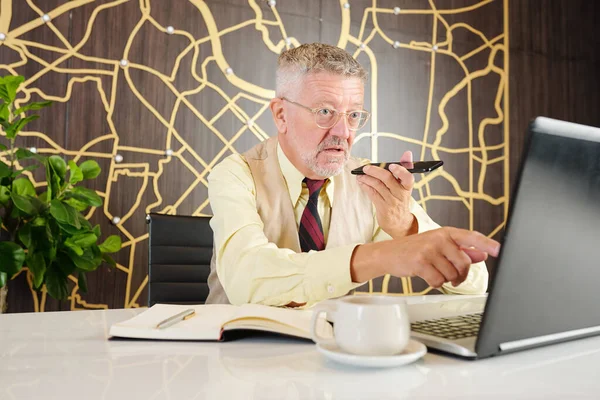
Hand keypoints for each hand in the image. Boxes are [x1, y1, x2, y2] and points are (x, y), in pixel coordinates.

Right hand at [351, 227, 499, 287]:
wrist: (388, 254)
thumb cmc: (414, 250)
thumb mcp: (438, 246)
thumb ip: (460, 250)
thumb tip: (482, 253)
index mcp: (446, 233)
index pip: (471, 237)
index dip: (487, 244)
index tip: (500, 250)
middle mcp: (438, 238)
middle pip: (464, 263)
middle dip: (460, 275)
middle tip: (452, 276)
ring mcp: (429, 249)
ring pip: (452, 274)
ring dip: (446, 280)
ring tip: (435, 273)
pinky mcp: (420, 262)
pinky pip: (439, 281)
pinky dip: (435, 284)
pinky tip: (427, 276)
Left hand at [356, 151, 415, 237]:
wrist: (399, 222)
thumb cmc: (400, 199)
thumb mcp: (405, 186)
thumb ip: (405, 168)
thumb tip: (408, 153)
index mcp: (407, 187)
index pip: (408, 177)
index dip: (400, 170)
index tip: (392, 165)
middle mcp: (400, 194)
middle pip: (387, 179)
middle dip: (375, 171)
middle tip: (366, 167)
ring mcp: (391, 201)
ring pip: (377, 185)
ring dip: (366, 178)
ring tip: (360, 174)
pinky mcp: (382, 207)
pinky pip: (372, 193)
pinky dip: (365, 186)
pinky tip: (360, 181)